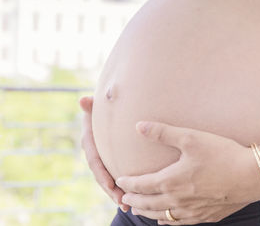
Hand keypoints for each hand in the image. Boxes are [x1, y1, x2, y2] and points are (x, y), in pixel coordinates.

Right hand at [79, 95, 129, 212]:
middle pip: (101, 175)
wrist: (112, 112)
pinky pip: (115, 177)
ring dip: (116, 193)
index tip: (110, 184)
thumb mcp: (99, 107)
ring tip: (128, 205)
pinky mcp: (110, 162)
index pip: (95, 160)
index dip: (102, 173)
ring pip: (108, 180)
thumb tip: (83, 100)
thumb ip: (93, 106)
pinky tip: (132, 200)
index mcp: (90, 141)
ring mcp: (102, 159)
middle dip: (110, 189)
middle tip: (122, 200)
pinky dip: (122, 189)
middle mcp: (94, 152)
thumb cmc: (105, 107)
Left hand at [116, 121, 259, 224]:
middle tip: (124, 197)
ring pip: (162, 216)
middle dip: (134, 200)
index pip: (142, 185)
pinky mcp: (206, 216)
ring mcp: (192, 211)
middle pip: (148, 204)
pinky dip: (168, 222)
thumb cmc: (222, 154)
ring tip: (139, 210)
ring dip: (147, 213)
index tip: (120, 180)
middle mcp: (178, 200)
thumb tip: (138, 126)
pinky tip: (167, 220)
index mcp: (172, 181)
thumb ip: (163, 133)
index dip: (128, 183)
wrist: (251, 175)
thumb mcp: (191, 138)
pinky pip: (180, 223)